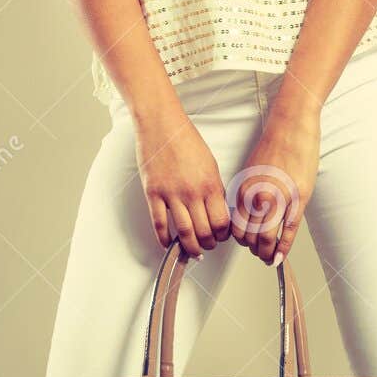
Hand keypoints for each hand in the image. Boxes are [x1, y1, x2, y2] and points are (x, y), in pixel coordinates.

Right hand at [134, 108, 231, 257]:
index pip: (222, 222)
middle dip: (209, 244)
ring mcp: (172, 194)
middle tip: (208, 246)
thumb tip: (217, 210)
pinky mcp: (153, 193)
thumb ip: (214, 189)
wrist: (162, 125)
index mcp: (211, 185)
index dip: (223, 235)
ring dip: (190, 247)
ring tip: (192, 250)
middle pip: (204, 232)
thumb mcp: (210, 164)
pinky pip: (159, 224)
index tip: (221, 237)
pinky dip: (164, 238)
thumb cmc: (186, 140)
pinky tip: (168, 244)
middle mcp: (193, 192)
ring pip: (184, 233)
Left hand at [232, 107, 319, 264]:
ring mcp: (279, 198)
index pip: (236, 225)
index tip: (247, 244)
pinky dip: (283, 247)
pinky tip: (281, 256)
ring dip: (267, 253)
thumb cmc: (274, 145)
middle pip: (249, 235)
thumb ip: (249, 192)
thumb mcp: (252, 171)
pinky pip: (288, 230)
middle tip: (259, 254)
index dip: (241, 240)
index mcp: (244, 189)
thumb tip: (249, 213)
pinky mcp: (298, 197)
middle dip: (254, 250)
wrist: (291, 126)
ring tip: (269, 257)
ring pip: (267, 237)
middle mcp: (258, 196)